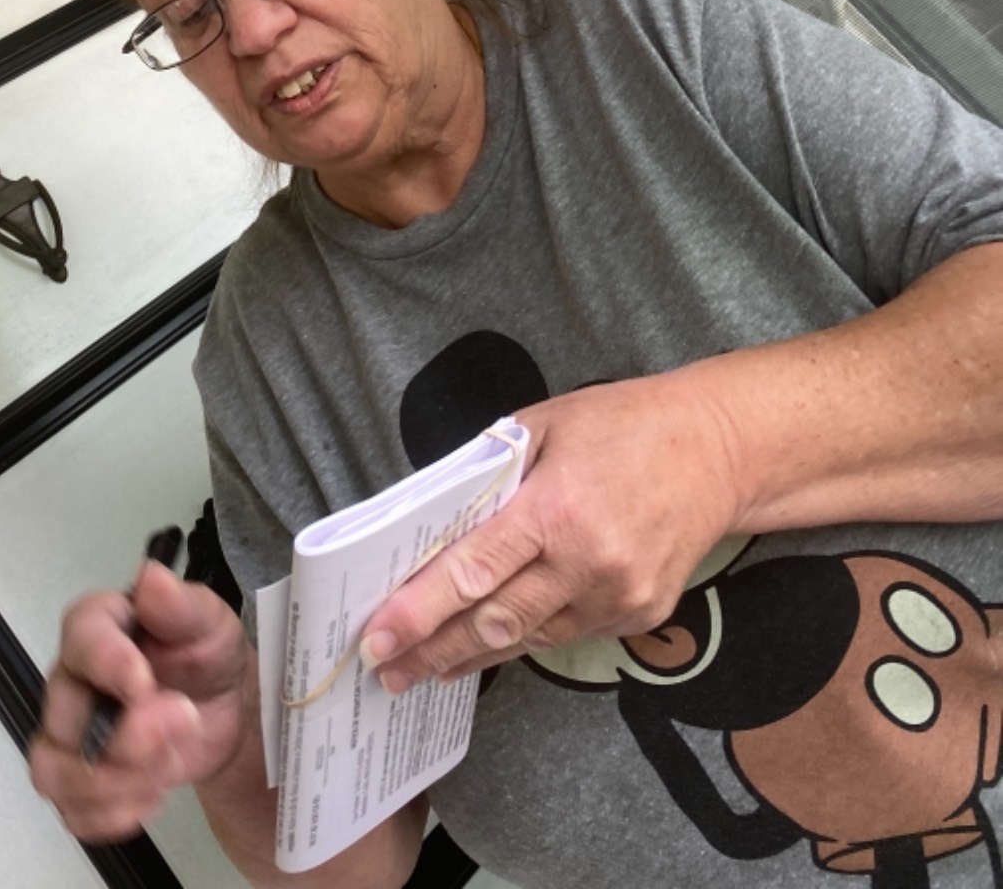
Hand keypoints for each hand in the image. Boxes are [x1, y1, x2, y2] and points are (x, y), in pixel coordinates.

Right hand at [30, 558, 250, 844]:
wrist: (222, 711)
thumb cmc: (207, 654)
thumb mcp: (208, 622)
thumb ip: (181, 604)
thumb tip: (151, 578)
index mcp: (100, 628)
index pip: (80, 638)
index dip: (106, 662)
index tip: (145, 683)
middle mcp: (72, 682)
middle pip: (64, 718)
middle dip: (124, 738)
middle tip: (181, 726)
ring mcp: (68, 737)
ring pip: (55, 771)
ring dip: (114, 785)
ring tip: (166, 773)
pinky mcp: (79, 784)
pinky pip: (73, 812)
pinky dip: (112, 816)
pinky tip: (153, 798)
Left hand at [359, 370, 743, 689]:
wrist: (718, 450)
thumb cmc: (623, 425)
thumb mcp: (542, 424)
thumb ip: (488, 472)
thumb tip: (433, 517)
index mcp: (556, 508)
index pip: (473, 571)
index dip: (419, 610)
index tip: (377, 637)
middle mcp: (589, 563)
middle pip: (495, 620)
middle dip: (433, 650)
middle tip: (385, 669)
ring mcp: (618, 597)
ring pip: (529, 639)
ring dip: (472, 654)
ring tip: (424, 668)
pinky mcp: (639, 616)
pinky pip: (566, 634)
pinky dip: (523, 638)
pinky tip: (488, 643)